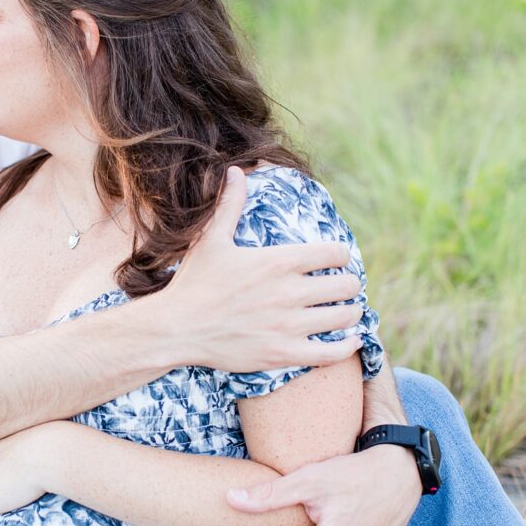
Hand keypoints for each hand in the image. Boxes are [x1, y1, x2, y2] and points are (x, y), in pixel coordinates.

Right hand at [162, 166, 362, 371]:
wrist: (175, 329)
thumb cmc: (193, 283)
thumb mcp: (210, 240)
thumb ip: (229, 205)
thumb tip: (236, 171)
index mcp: (277, 261)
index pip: (335, 253)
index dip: (341, 255)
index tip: (335, 261)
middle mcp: (289, 293)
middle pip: (347, 285)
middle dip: (347, 284)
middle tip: (340, 288)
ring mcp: (288, 326)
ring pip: (345, 317)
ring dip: (350, 313)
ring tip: (345, 312)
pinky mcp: (284, 354)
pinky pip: (332, 353)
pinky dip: (348, 345)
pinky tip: (350, 339)